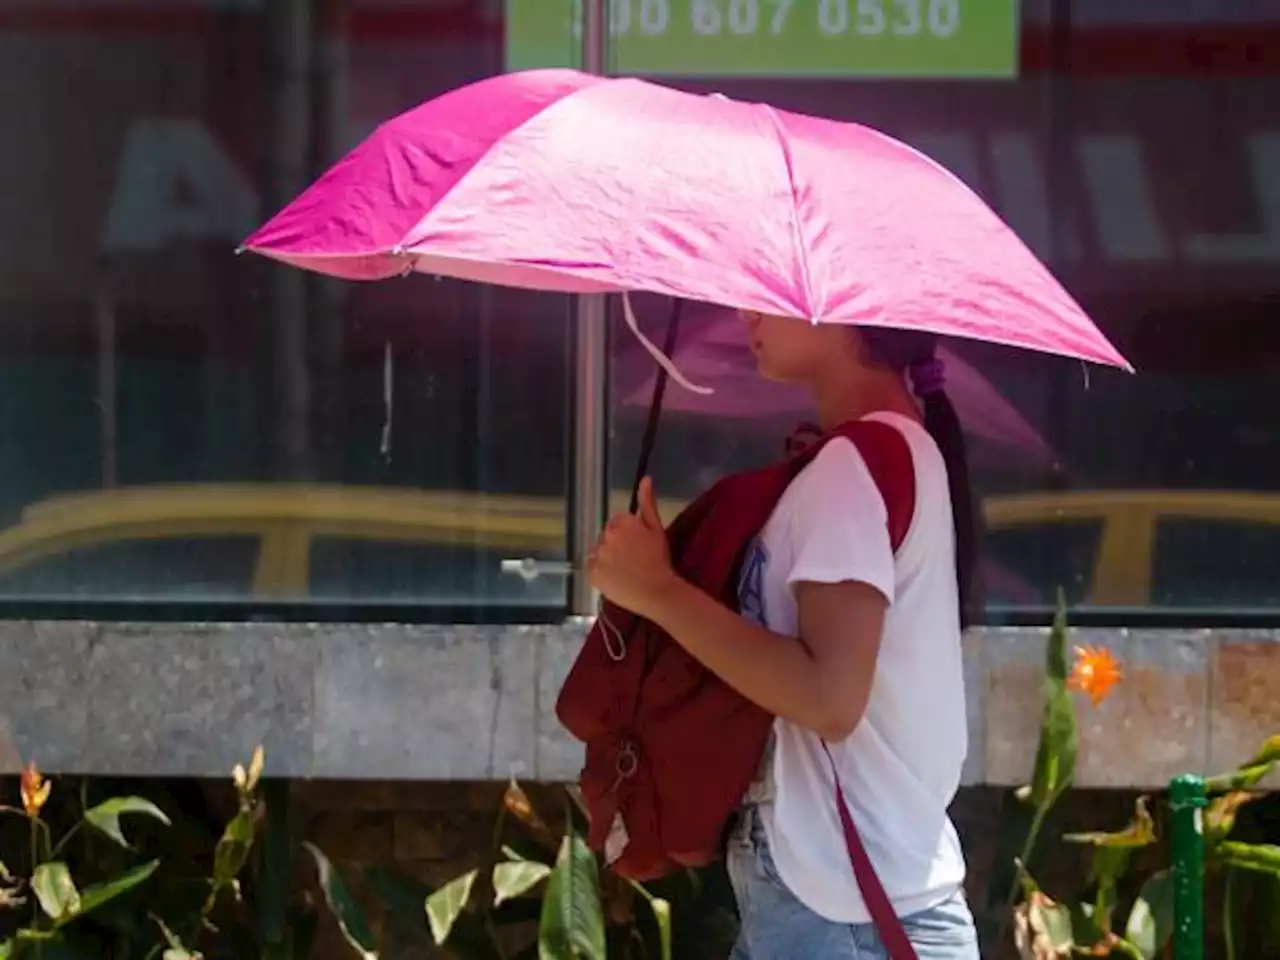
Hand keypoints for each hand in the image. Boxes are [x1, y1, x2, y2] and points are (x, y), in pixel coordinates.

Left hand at [587, 476, 676, 618]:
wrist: (657, 592)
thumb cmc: (659, 559)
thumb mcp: (657, 528)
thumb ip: (647, 503)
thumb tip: (645, 478)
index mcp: (621, 523)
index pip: (618, 522)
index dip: (629, 534)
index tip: (639, 546)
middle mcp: (605, 536)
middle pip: (607, 535)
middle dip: (616, 543)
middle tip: (633, 559)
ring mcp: (597, 556)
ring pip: (598, 550)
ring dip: (607, 557)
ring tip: (624, 570)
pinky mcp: (591, 573)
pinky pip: (592, 566)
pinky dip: (600, 571)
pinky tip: (615, 577)